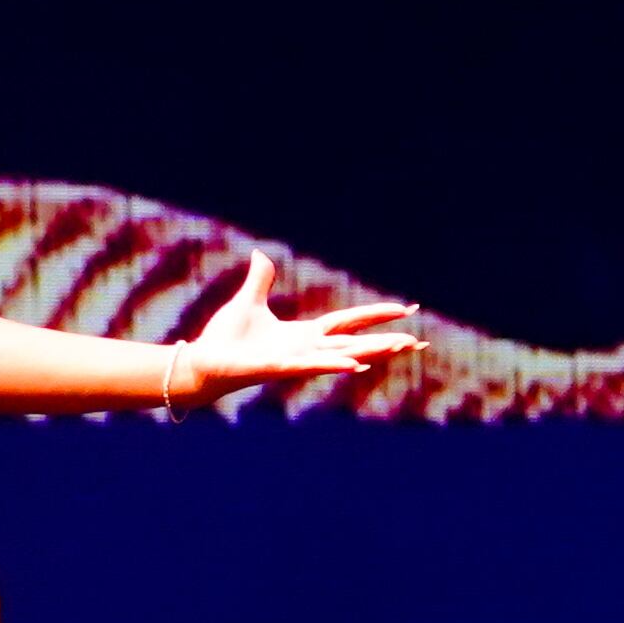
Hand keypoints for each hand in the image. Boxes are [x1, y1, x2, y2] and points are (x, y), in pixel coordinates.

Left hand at [178, 250, 424, 406]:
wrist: (204, 361)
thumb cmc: (225, 339)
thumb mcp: (248, 302)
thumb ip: (260, 281)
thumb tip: (262, 255)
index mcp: (304, 335)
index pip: (348, 324)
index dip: (374, 316)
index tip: (405, 310)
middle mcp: (307, 350)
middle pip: (355, 344)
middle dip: (386, 342)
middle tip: (419, 342)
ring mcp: (296, 360)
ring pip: (343, 355)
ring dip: (372, 352)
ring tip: (401, 347)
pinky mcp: (279, 367)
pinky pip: (312, 365)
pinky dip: (333, 364)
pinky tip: (355, 363)